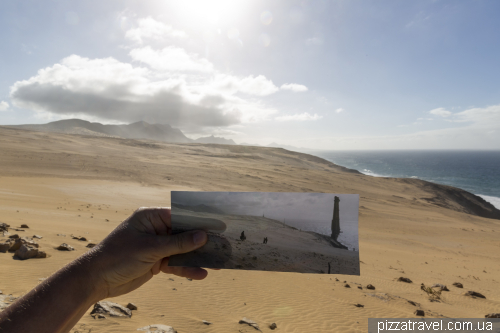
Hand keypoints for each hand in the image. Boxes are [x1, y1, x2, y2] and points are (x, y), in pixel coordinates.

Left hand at [85, 207, 207, 298]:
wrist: (96, 280)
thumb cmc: (118, 256)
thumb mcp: (150, 248)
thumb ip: (178, 243)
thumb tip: (203, 235)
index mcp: (150, 216)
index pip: (179, 215)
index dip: (198, 221)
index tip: (217, 224)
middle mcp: (155, 229)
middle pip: (183, 233)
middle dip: (201, 240)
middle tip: (223, 244)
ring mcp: (156, 246)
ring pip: (182, 250)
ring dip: (197, 257)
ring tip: (218, 263)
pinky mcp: (156, 261)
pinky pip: (175, 264)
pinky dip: (186, 269)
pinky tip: (200, 274)